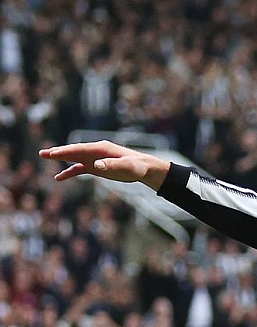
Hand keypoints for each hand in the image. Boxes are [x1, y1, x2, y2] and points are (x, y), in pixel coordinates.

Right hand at [40, 141, 169, 189]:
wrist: (144, 168)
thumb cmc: (137, 166)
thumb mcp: (127, 167)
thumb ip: (112, 165)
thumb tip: (96, 165)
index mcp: (102, 148)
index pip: (80, 149)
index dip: (66, 151)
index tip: (53, 153)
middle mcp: (96, 152)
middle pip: (74, 151)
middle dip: (59, 152)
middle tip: (43, 153)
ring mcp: (95, 159)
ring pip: (74, 158)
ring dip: (61, 158)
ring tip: (45, 157)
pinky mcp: (96, 167)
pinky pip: (79, 169)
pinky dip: (69, 172)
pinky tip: (59, 178)